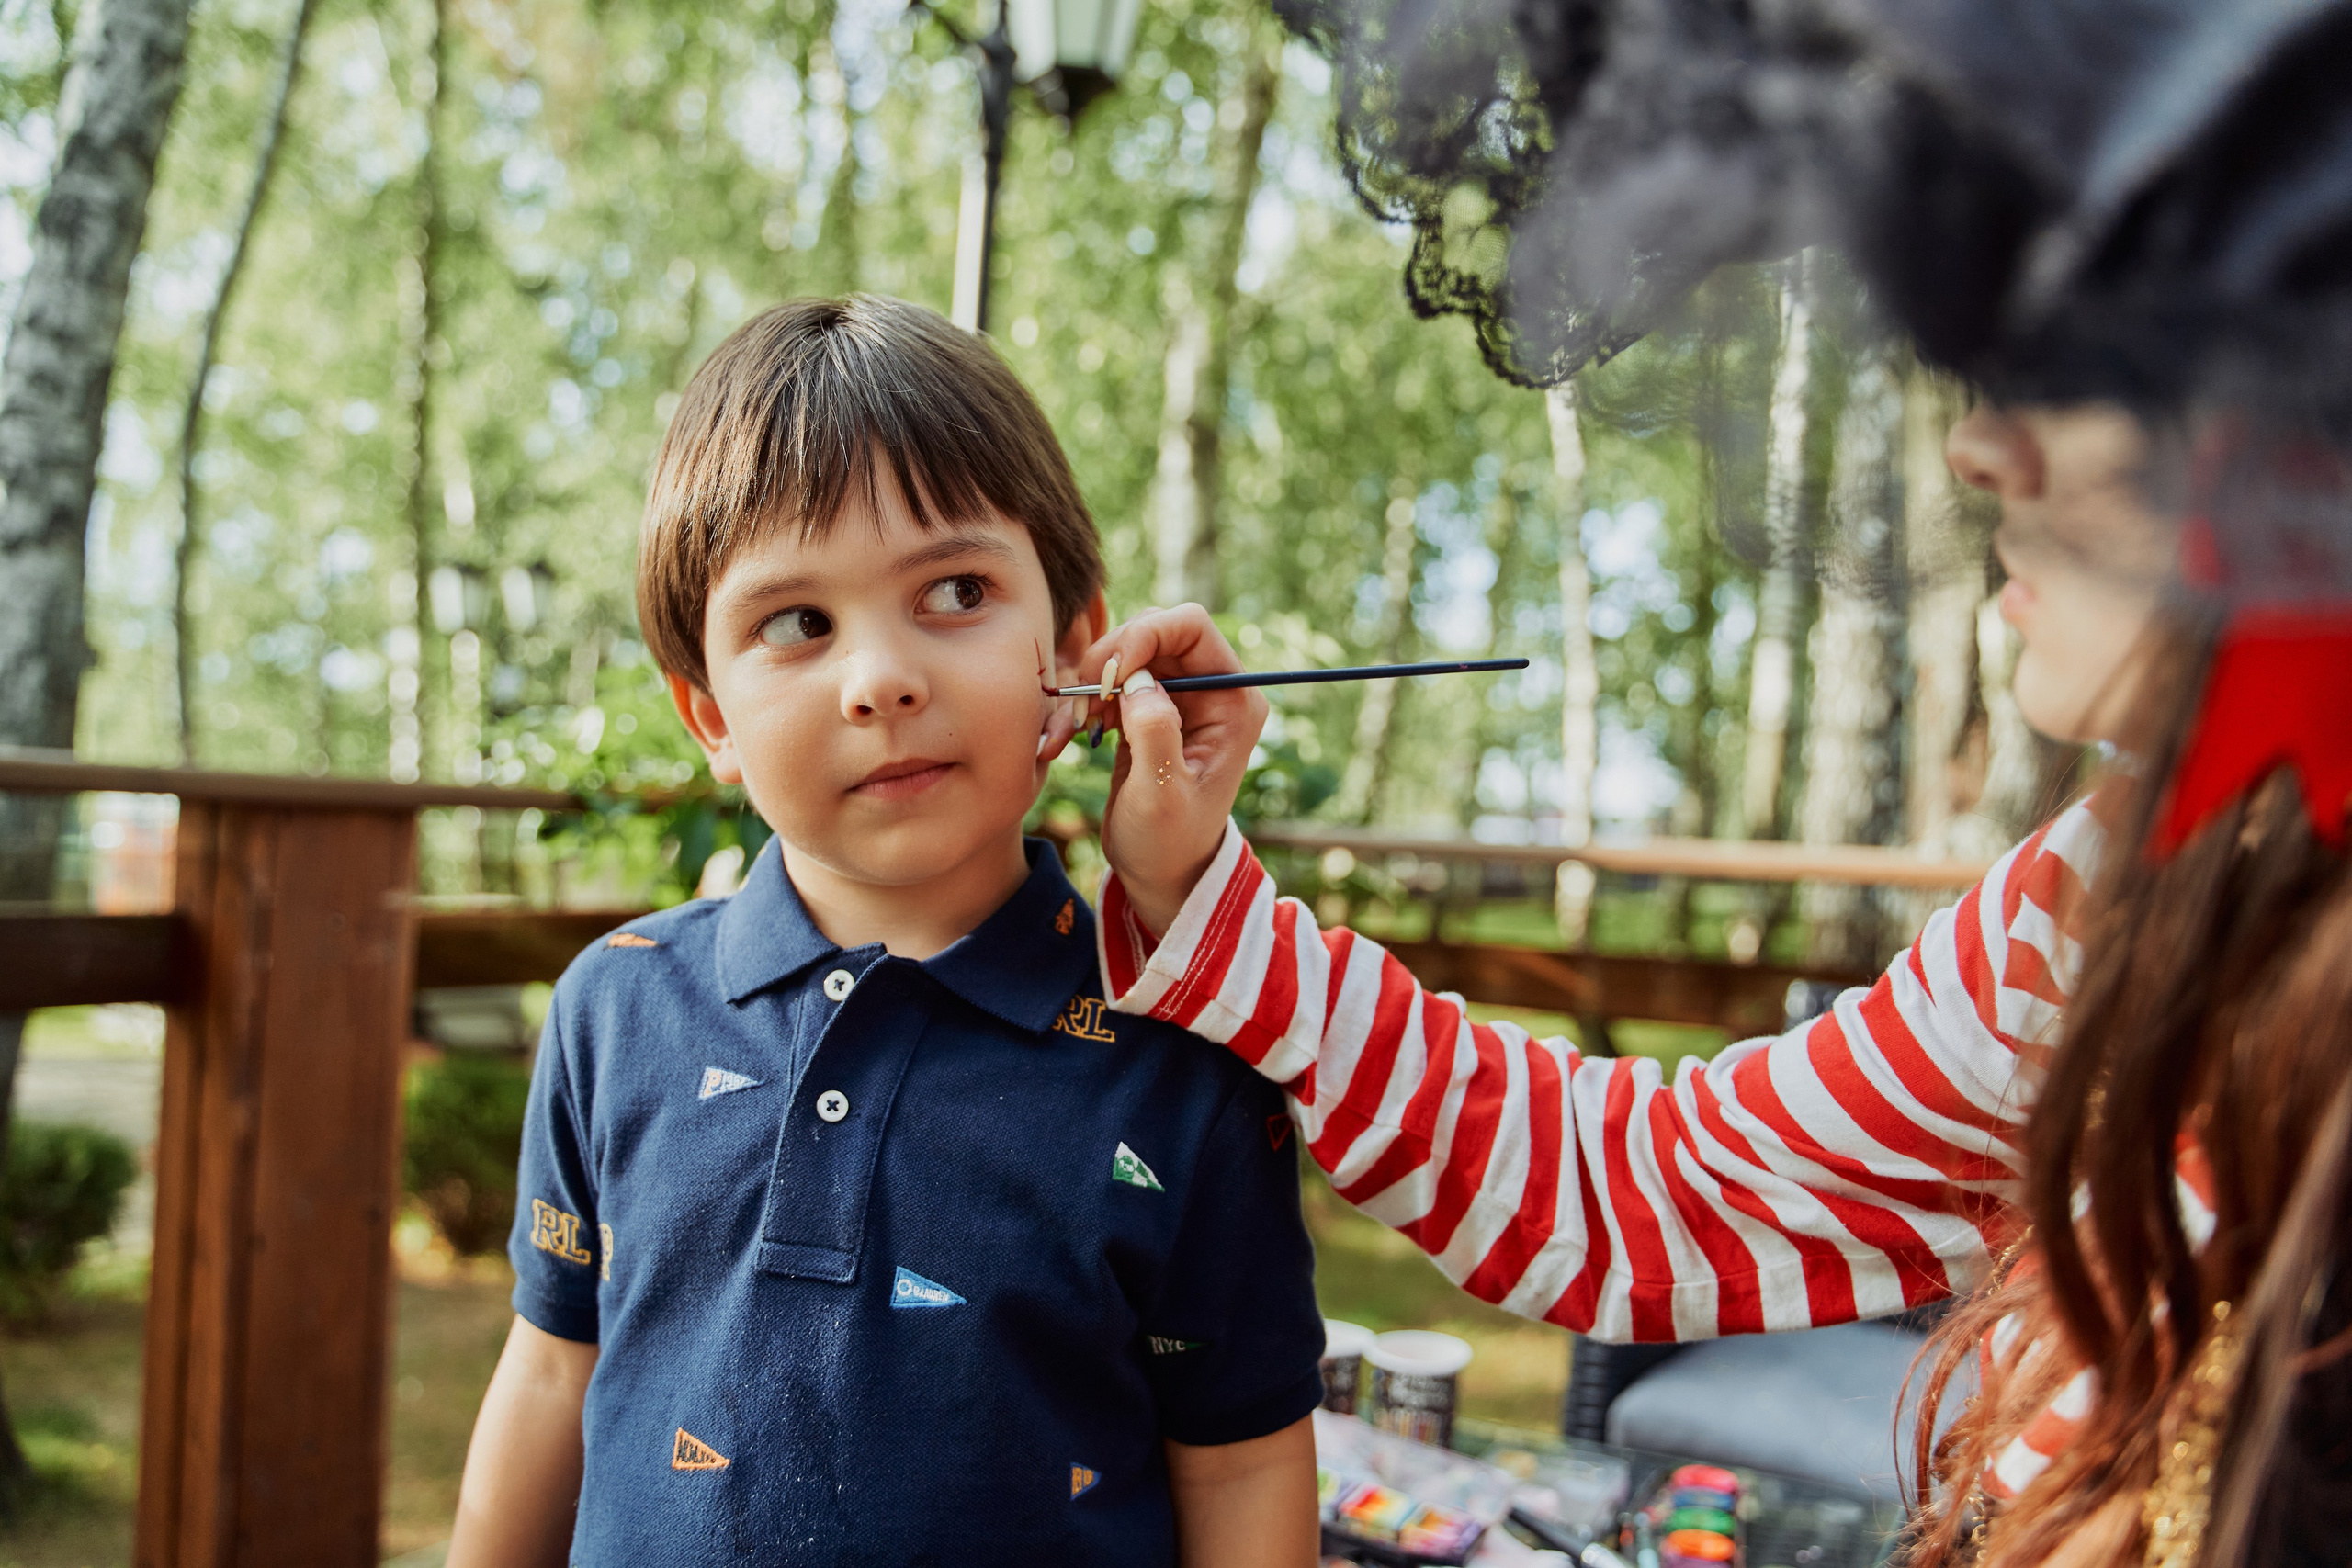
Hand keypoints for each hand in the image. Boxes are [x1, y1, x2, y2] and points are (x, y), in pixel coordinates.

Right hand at [1077, 605, 1266, 937]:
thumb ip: (1155, 733)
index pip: (1190, 626)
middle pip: (1152, 630)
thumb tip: (1139, 680)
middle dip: (1109, 660)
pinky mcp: (1148, 708)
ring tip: (1071, 730)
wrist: (1160, 872)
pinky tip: (1066, 737)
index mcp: (1232, 701)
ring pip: (1125, 651)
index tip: (1108, 677)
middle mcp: (1210, 689)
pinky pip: (1109, 679)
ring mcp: (1178, 696)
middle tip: (1084, 709)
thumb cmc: (1169, 842)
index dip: (1143, 635)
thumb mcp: (1162, 795)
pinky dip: (1082, 701)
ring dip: (1089, 682)